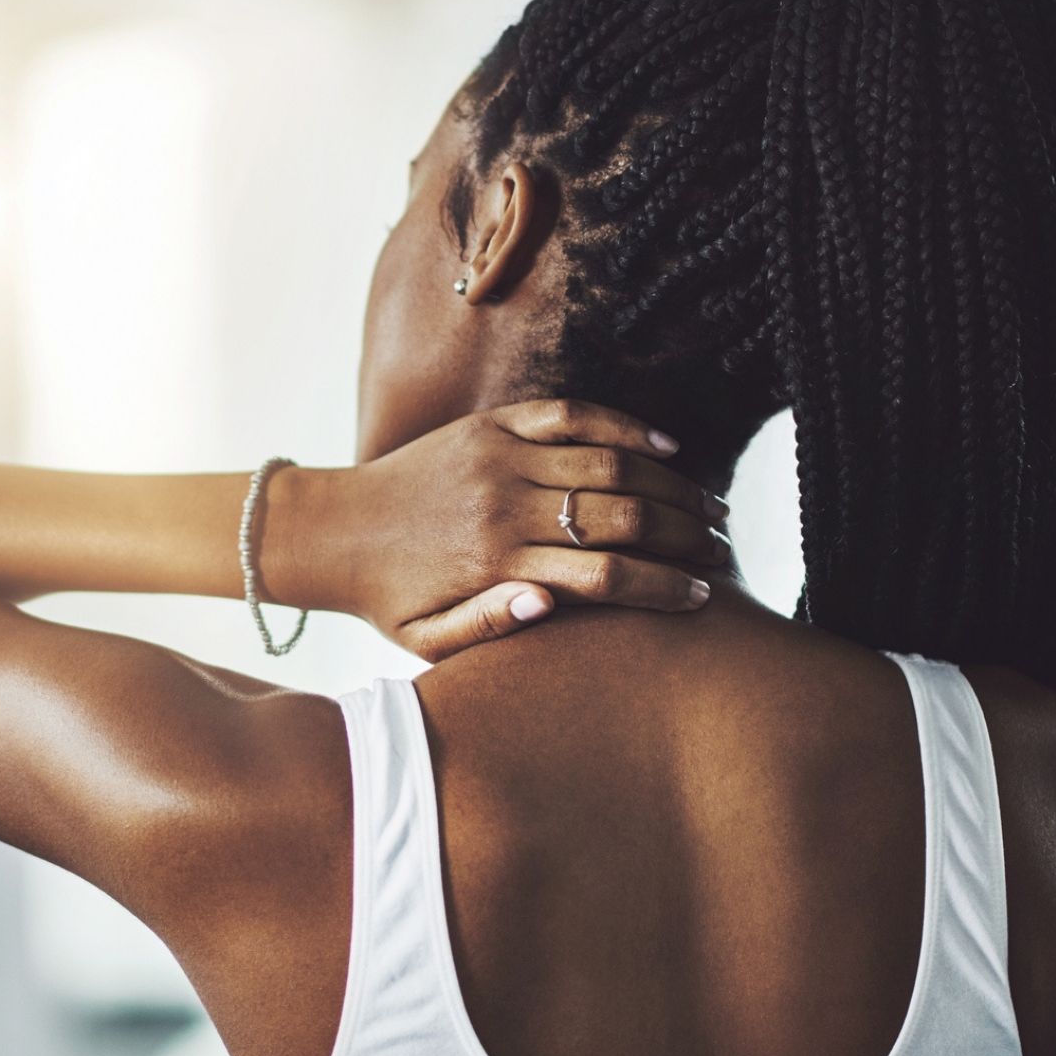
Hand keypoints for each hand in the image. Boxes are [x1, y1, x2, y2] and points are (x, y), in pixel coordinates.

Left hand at [274, 399, 731, 661]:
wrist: (334, 531)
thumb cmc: (390, 598)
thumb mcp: (429, 640)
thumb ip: (490, 630)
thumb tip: (551, 607)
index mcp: (496, 565)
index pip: (604, 577)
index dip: (661, 587)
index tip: (701, 597)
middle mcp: (504, 506)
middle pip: (620, 515)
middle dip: (681, 533)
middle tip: (720, 548)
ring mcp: (500, 457)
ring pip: (608, 463)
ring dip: (669, 483)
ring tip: (708, 506)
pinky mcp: (491, 425)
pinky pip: (571, 415)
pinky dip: (624, 426)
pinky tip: (666, 445)